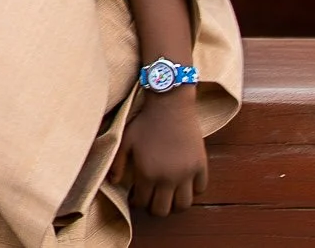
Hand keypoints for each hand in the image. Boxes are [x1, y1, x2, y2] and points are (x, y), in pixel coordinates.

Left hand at [113, 92, 207, 216]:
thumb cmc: (144, 122)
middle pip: (163, 210)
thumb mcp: (124, 140)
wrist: (170, 106)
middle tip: (151, 200)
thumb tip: (113, 182)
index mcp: (147, 173)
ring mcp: (187, 174)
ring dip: (175, 205)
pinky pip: (200, 189)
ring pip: (183, 205)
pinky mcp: (201, 166)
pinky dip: (193, 191)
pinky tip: (184, 184)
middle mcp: (168, 178)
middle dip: (154, 208)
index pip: (142, 202)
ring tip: (168, 196)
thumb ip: (117, 163)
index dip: (137, 202)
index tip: (136, 197)